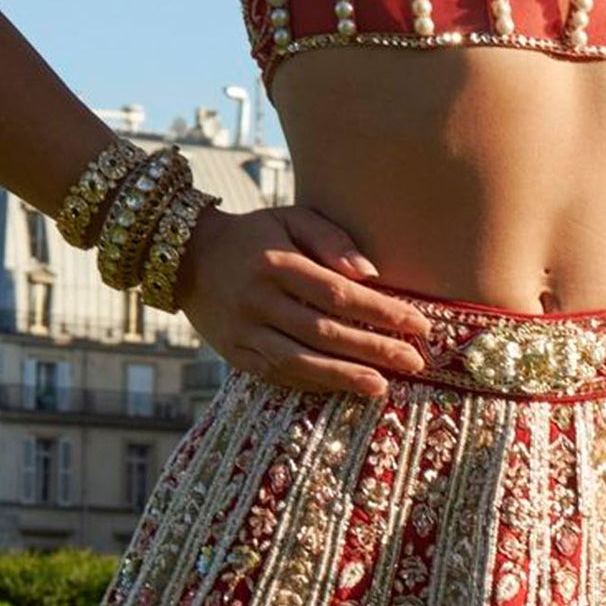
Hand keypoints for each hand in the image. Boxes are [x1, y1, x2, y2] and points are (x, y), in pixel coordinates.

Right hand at [176, 203, 434, 399]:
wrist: (187, 258)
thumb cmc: (255, 236)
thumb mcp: (290, 219)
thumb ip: (331, 239)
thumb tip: (370, 273)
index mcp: (275, 262)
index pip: (337, 293)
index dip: (380, 311)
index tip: (417, 324)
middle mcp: (257, 299)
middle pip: (324, 331)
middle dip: (373, 348)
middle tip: (415, 362)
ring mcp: (244, 331)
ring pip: (300, 360)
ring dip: (344, 376)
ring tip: (383, 386)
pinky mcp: (235, 354)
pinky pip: (279, 374)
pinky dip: (314, 382)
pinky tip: (345, 386)